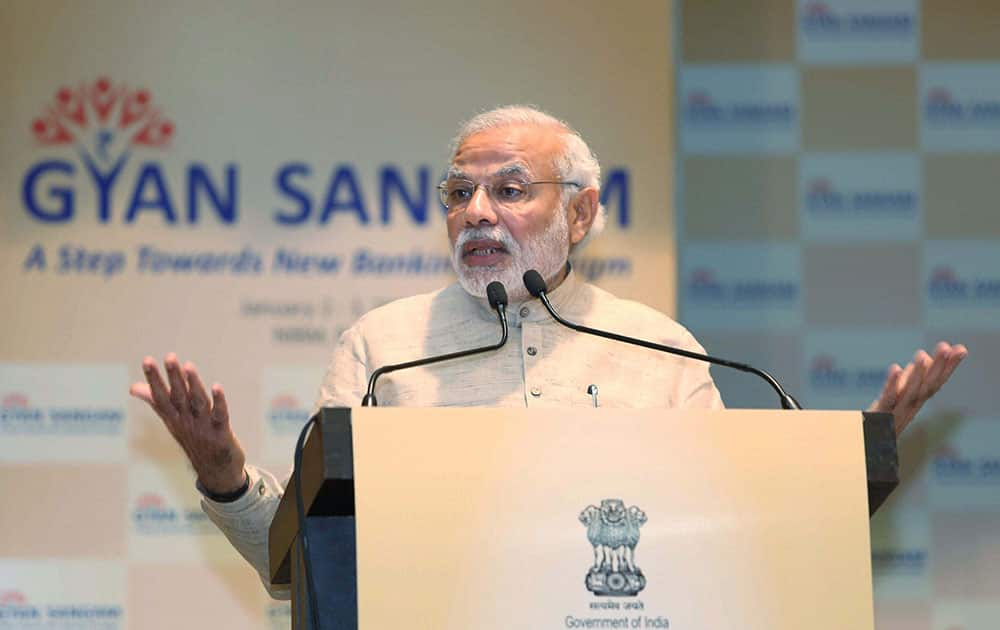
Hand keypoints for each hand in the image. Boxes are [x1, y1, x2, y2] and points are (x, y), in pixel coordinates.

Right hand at [129, 353, 246, 494]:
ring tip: (188, 366)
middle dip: (173, 377)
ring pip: (197, 402)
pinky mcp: (221, 432)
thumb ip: (155, 401)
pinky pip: (220, 414)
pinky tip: (217, 386)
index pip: (160, 396)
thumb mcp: (172, 420)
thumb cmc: (193, 438)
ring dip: (193, 384)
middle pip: (178, 397)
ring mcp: (203, 427)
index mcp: (174, 417)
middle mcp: (186, 421)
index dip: (154, 379)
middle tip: (169, 357)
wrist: (215, 471)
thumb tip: (133, 387)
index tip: (147, 360)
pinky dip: (218, 401)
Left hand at [868, 341, 967, 435]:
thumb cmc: (878, 420)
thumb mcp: (895, 396)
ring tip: (923, 355)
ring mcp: (895, 414)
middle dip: (939, 367)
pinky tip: (896, 368)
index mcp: (914, 404)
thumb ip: (908, 379)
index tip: (961, 348)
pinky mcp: (878, 415)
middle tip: (947, 347)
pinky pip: (887, 399)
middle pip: (927, 387)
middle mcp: (909, 410)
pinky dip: (893, 384)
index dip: (948, 367)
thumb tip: (923, 358)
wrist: (862, 445)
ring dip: (918, 374)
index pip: (935, 383)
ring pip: (910, 393)